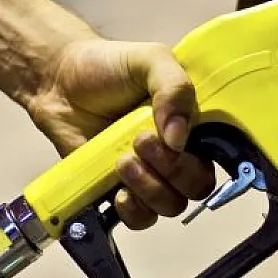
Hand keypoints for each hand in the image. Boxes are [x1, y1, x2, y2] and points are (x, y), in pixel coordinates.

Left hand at [27, 39, 215, 229]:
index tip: (175, 140)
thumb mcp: (150, 59)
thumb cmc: (107, 66)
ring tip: (122, 161)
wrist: (59, 79)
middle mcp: (174, 152)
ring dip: (149, 189)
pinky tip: (118, 190)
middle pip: (196, 186)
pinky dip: (132, 211)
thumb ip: (174, 88)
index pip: (218, 156)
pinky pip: (140, 218)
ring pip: (170, 205)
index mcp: (191, 123)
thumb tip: (179, 137)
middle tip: (140, 142)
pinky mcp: (119, 189)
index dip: (201, 157)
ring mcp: (148, 173)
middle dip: (171, 170)